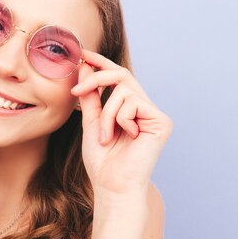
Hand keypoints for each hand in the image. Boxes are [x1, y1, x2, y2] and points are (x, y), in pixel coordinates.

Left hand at [71, 49, 173, 196]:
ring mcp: (154, 114)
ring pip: (123, 90)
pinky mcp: (161, 121)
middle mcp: (144, 108)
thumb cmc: (102, 160)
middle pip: (121, 74)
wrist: (112, 185)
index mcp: (129, 108)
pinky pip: (133, 103)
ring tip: (105, 136)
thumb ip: (91, 95)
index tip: (82, 53)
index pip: (117, 77)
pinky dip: (120, 119)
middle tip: (76, 91)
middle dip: (96, 79)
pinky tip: (126, 137)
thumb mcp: (91, 121)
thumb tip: (86, 67)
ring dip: (106, 114)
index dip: (100, 62)